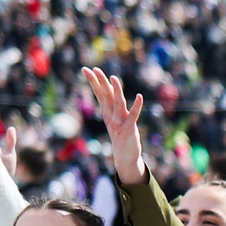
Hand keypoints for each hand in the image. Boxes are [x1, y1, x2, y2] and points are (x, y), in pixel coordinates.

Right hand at [82, 67, 146, 184]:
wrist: (125, 156)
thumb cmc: (120, 134)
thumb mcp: (113, 117)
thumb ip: (112, 103)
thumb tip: (110, 86)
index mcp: (107, 112)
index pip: (99, 93)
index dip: (93, 81)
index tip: (85, 69)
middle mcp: (111, 116)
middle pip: (105, 95)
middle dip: (100, 82)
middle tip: (94, 69)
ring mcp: (119, 122)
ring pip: (117, 103)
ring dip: (116, 91)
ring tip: (114, 78)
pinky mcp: (129, 129)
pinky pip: (133, 115)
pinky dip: (136, 106)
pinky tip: (140, 96)